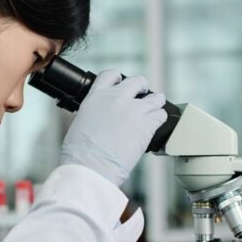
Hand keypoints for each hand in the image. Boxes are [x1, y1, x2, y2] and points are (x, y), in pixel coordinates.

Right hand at [60, 70, 167, 185]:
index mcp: (96, 97)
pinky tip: (157, 124)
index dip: (119, 79)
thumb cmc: (80, 153)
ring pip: (155, 97)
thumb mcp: (80, 123)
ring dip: (156, 102)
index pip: (110, 75)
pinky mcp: (147, 124)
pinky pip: (161, 115)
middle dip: (141, 87)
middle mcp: (116, 98)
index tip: (122, 85)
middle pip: (137, 81)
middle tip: (142, 95)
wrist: (91, 166)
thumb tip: (101, 118)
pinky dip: (161, 118)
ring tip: (156, 107)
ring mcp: (134, 110)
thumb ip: (94, 113)